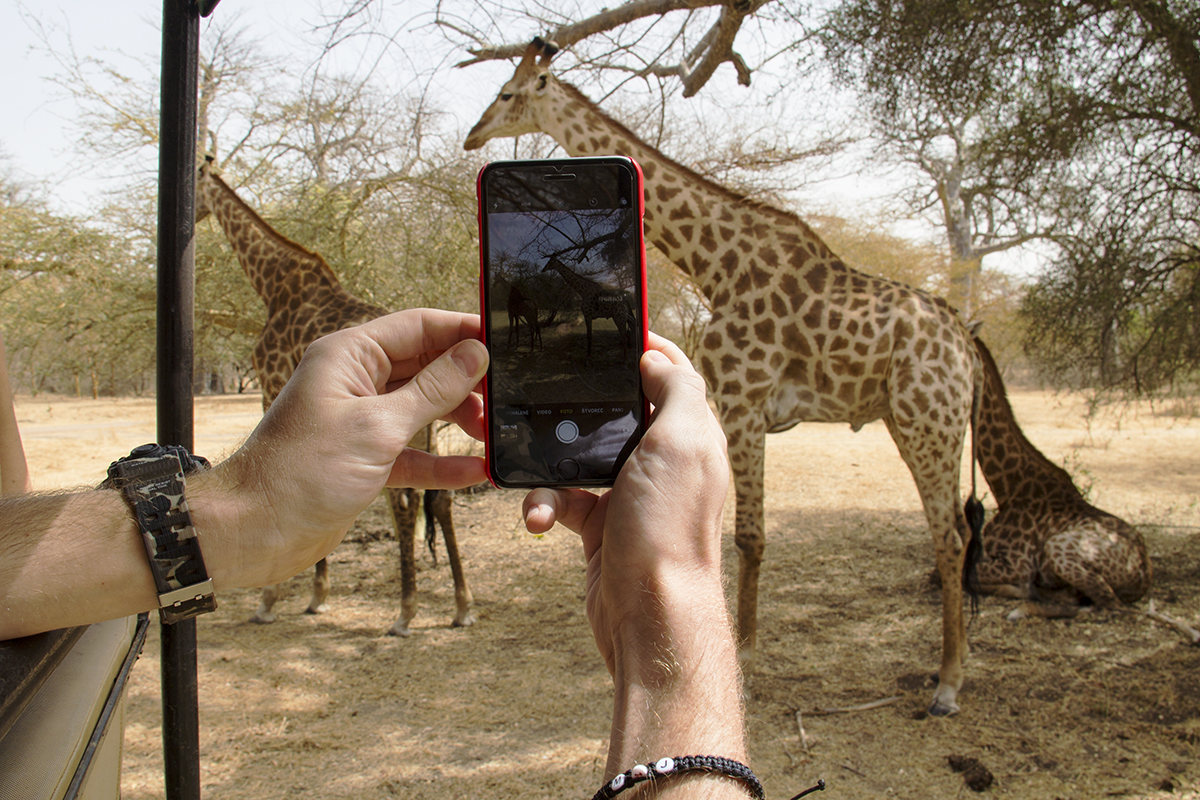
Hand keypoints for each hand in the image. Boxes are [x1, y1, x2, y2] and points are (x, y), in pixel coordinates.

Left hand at [200, 308, 488, 588]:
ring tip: (494, 434)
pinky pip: (414, 452)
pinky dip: (442, 461)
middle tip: (506, 395)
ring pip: (423, 409)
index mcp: (349, 356)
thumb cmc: (301, 472)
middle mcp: (355, 381)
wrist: (255, 531)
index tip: (504, 340)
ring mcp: (361, 420)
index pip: (418, 327)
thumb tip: (474, 355)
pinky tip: (475, 471)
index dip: (462, 331)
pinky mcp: (364, 458)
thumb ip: (433, 390)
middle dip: (466, 380)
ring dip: (459, 420)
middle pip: (425, 366)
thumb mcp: (379, 426)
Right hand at [521, 333, 728, 673]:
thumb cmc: (669, 528)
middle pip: (620, 410)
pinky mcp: (602, 525)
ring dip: (551, 463)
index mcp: (691, 436)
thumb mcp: (683, 443)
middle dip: (581, 403)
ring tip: (531, 471)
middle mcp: (665, 461)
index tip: (610, 330)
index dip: (647, 348)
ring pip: (580, 455)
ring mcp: (632, 493)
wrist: (649, 614)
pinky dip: (545, 505)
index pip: (674, 375)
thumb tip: (657, 358)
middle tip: (546, 387)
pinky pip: (563, 498)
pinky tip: (539, 518)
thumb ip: (678, 390)